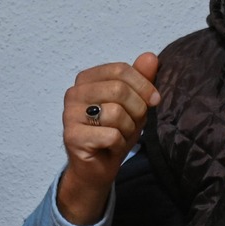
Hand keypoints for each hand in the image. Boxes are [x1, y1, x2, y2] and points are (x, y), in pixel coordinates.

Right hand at [57, 54, 161, 225]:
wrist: (97, 168)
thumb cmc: (115, 132)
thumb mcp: (134, 104)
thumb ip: (141, 79)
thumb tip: (150, 57)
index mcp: (87, 78)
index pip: (120, 69)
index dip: (144, 85)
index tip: (155, 100)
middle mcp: (74, 93)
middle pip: (119, 89)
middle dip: (137, 109)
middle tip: (134, 123)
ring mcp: (69, 115)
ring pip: (115, 113)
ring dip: (128, 129)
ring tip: (120, 135)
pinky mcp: (72, 137)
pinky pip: (110, 135)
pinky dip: (119, 144)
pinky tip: (111, 147)